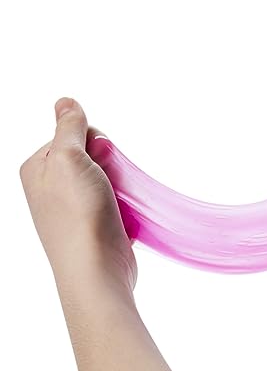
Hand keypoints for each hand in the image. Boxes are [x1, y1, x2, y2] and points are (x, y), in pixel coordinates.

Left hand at [20, 98, 135, 292]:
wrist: (97, 269)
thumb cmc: (79, 216)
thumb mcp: (69, 160)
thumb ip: (68, 128)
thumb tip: (65, 101)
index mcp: (38, 168)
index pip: (72, 134)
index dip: (93, 141)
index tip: (98, 161)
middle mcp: (52, 188)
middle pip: (92, 156)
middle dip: (109, 165)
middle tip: (108, 185)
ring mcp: (74, 207)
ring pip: (107, 179)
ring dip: (120, 185)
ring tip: (116, 203)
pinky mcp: (95, 223)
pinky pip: (116, 200)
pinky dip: (124, 204)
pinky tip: (121, 216)